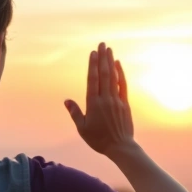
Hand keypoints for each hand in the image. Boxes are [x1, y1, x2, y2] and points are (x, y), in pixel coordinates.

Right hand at [65, 42, 135, 157]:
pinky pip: (123, 85)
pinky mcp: (125, 103)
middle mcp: (105, 99)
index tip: (93, 53)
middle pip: (104, 74)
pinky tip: (118, 64)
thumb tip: (66, 100)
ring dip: (110, 62)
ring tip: (109, 49)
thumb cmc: (99, 140)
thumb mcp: (82, 128)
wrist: (120, 147)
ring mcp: (116, 100)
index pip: (92, 80)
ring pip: (113, 77)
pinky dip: (120, 73)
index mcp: (93, 104)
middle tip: (102, 44)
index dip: (92, 65)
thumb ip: (75, 113)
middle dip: (102, 58)